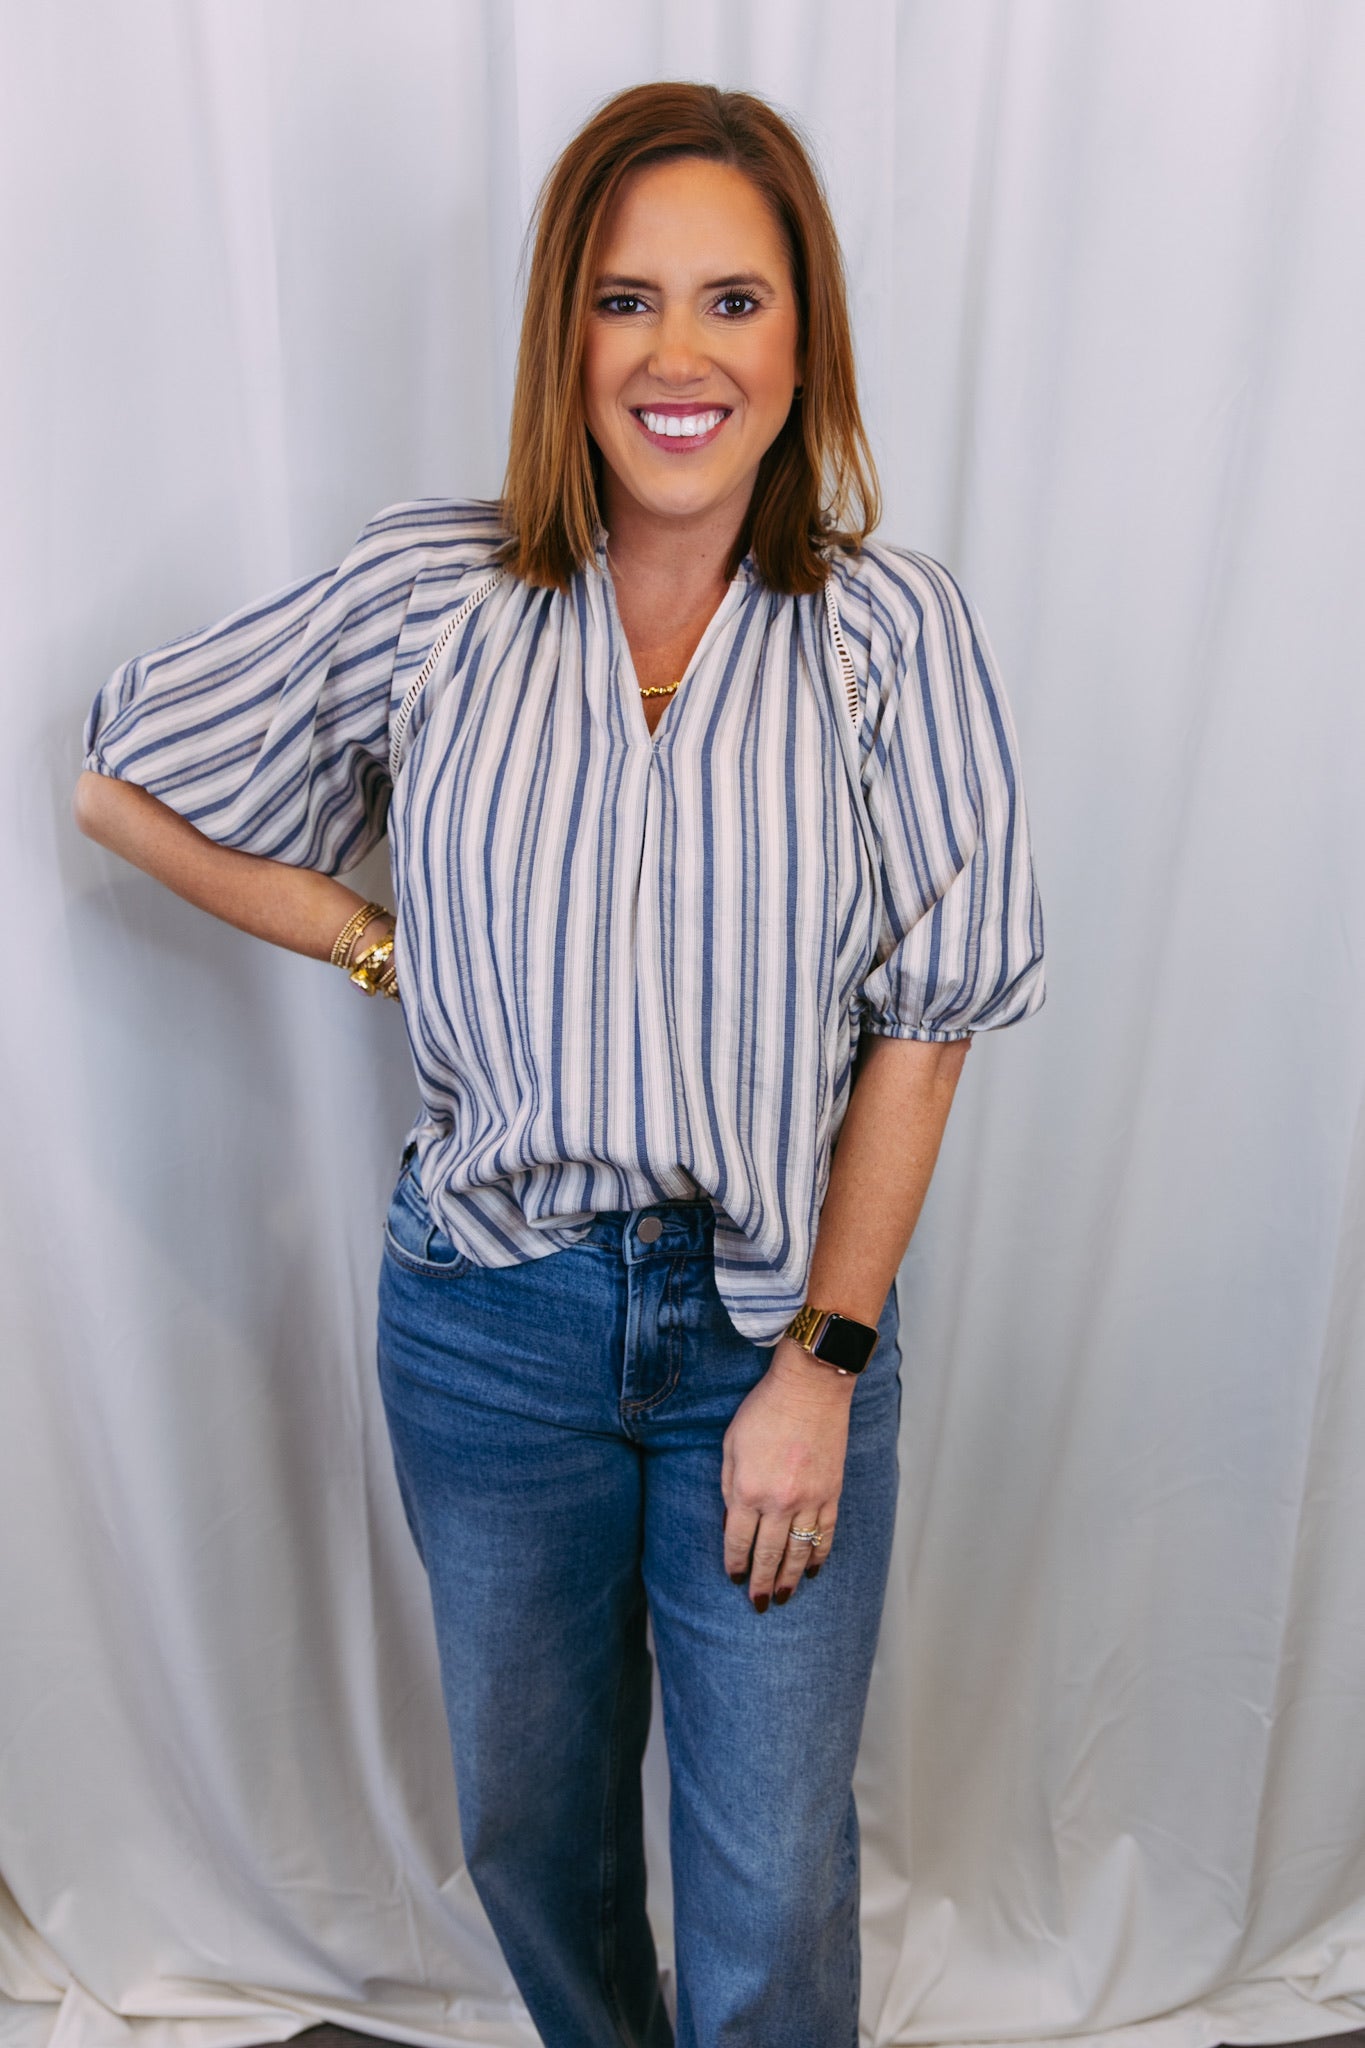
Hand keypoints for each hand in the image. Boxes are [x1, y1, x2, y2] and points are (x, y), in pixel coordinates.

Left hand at [721, 1337, 855, 1609]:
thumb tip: (734, 1518)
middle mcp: (779, 1502)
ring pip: (798, 1552)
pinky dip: (819, 1555)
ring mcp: (809, 1500)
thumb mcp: (731, 1445)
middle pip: (768, 1555)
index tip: (735, 1579)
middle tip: (760, 1604)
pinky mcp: (832, 1493)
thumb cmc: (764, 1410)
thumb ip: (730, 1485)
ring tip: (785, 1598)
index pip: (738, 1541)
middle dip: (762, 1583)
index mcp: (748, 1490)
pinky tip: (812, 1570)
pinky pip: (825, 1534)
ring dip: (790, 1578)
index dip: (736, 1564)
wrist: (810, 1387)